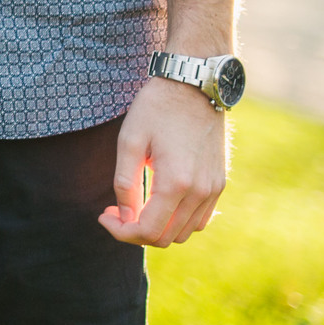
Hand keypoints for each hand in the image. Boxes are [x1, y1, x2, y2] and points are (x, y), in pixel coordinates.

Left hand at [99, 76, 227, 246]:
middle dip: (136, 232)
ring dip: (157, 228)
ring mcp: (214, 189)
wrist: (194, 86)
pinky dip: (178, 221)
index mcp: (175, 183)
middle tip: (115, 211)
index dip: (121, 232)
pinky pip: (200, 219)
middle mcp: (200, 192)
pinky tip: (159, 203)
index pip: (148, 231)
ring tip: (135, 206)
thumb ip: (125, 183)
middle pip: (166, 238)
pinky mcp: (219, 183)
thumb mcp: (129, 141)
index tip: (104, 215)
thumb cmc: (156, 109)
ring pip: (184, 232)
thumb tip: (124, 217)